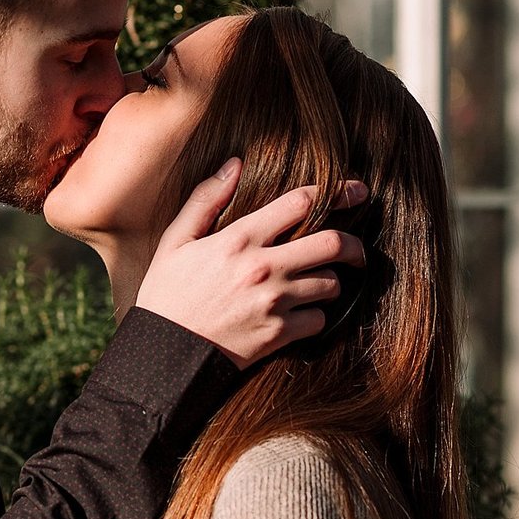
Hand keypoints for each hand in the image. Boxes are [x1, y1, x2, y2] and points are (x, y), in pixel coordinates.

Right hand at [135, 161, 370, 367]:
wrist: (162, 354)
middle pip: (334, 243)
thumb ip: (205, 200)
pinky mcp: (279, 334)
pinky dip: (314, 316)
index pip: (301, 202)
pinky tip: (299, 315)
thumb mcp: (175, 242)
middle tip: (355, 250)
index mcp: (239, 239)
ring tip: (316, 285)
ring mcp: (274, 302)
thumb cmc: (166, 295)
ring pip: (331, 284)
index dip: (336, 192)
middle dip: (353, 244)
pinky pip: (319, 319)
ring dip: (329, 283)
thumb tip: (235, 164)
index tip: (356, 192)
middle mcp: (262, 267)